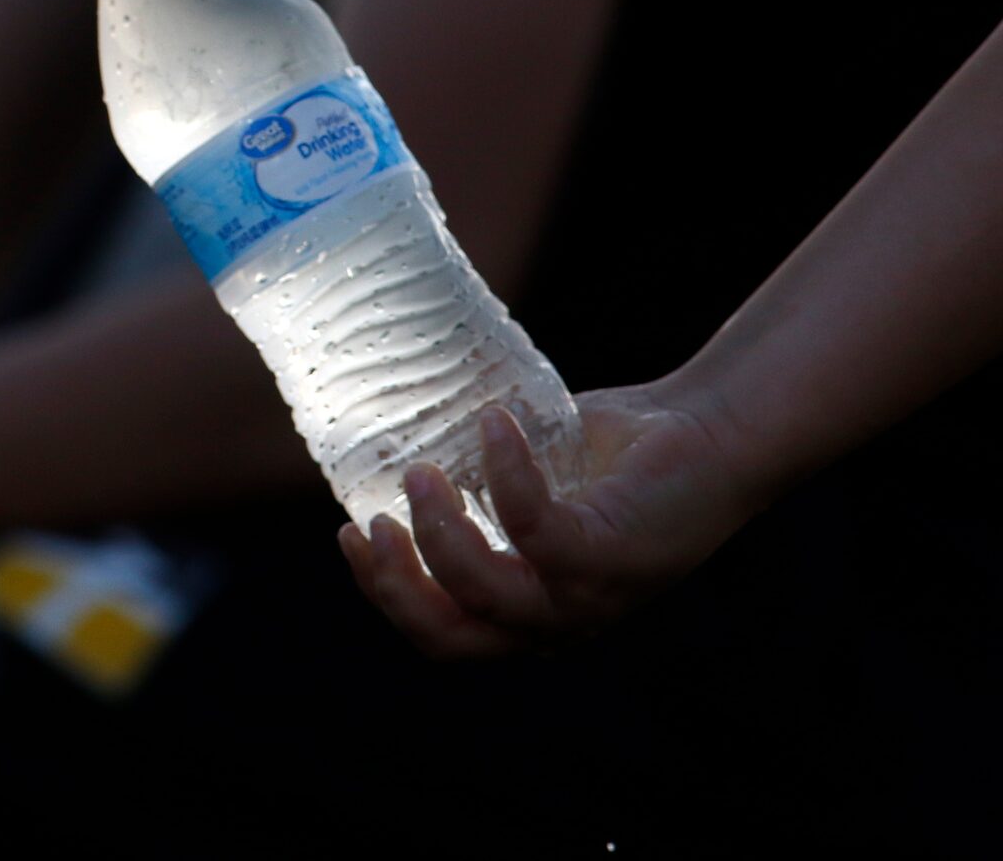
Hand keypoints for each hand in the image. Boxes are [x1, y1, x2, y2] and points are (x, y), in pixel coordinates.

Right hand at [339, 383, 760, 657]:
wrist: (709, 434)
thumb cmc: (618, 454)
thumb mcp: (534, 481)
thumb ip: (481, 484)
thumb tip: (401, 434)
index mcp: (531, 608)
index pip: (443, 632)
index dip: (386, 594)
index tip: (350, 531)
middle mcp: (557, 619)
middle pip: (451, 636)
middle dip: (397, 584)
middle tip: (372, 520)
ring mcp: (587, 596)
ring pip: (487, 594)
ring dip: (439, 533)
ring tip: (423, 468)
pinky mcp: (612, 558)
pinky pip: (537, 529)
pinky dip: (505, 474)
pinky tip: (495, 422)